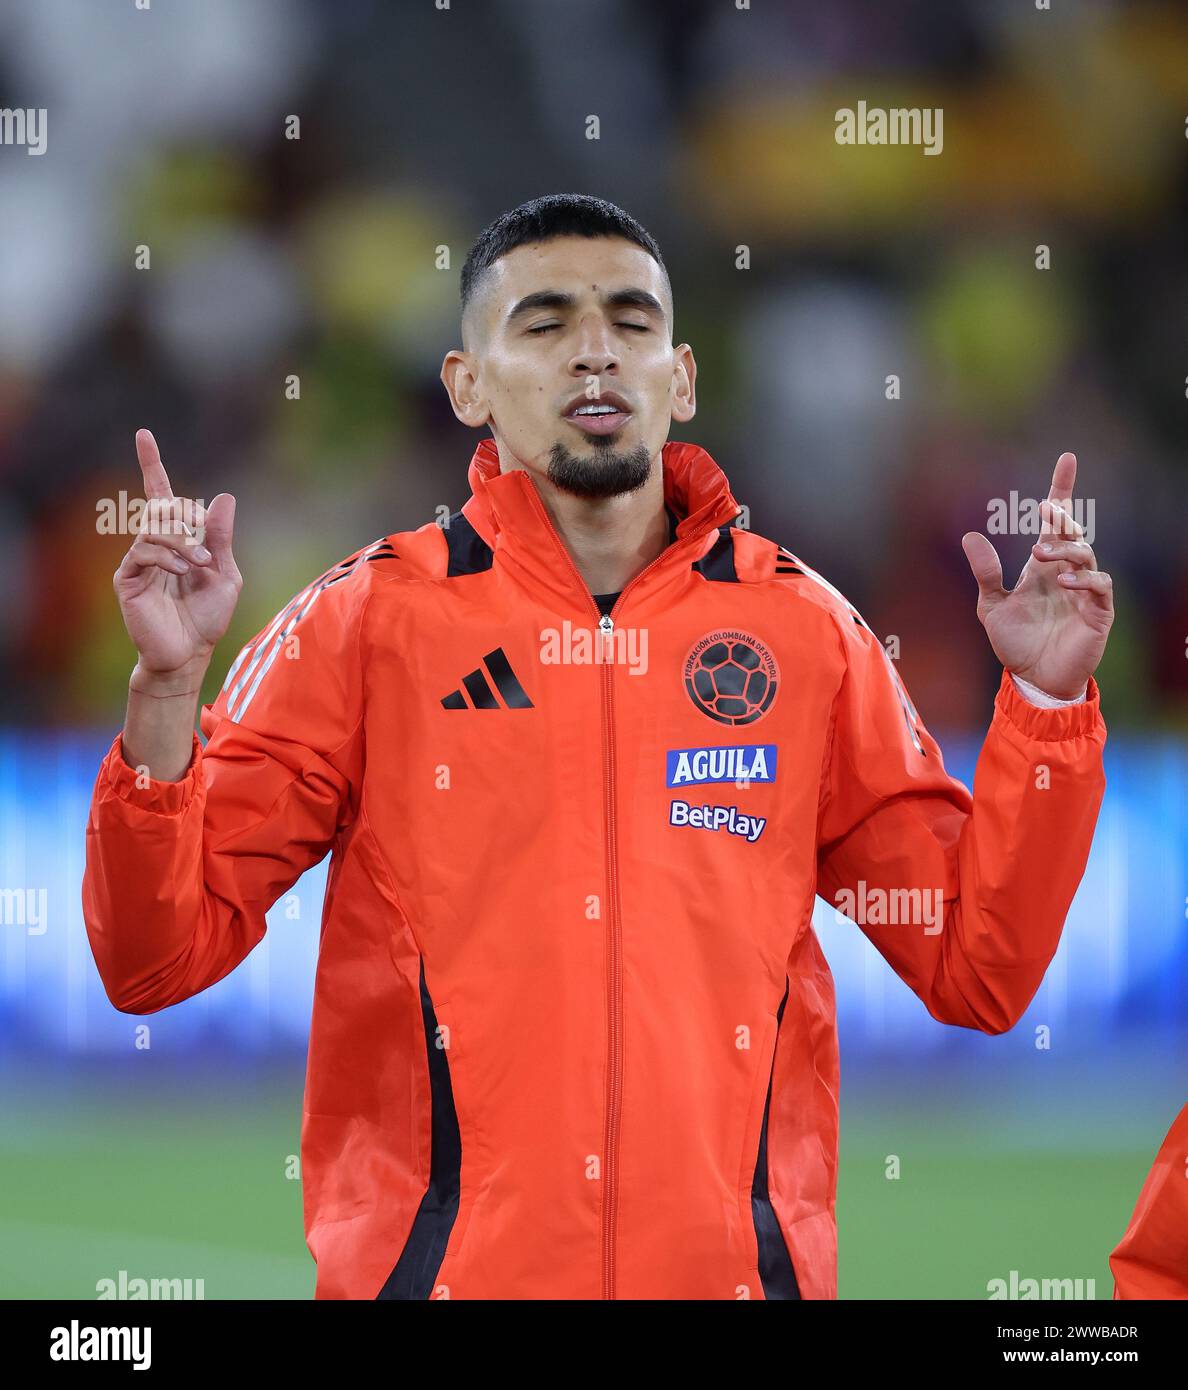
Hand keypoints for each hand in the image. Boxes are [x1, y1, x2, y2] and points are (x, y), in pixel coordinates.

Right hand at [113, 429, 241, 683]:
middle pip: (162, 508)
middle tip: (206, 553)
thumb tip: (222, 496)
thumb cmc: (207, 617)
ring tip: (199, 565)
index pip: (161, 495)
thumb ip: (221, 537)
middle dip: (187, 523)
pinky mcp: (127, 578)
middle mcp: (154, 544)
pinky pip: (143, 551)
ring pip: (154, 528)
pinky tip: (181, 572)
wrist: (190, 653)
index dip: (152, 465)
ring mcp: (138, 560)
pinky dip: (166, 557)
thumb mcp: (225, 573)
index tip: (144, 434)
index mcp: (178, 539)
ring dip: (183, 543)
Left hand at [961, 452, 1113, 699]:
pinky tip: (1063, 580)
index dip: (1061, 489)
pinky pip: (1099, 585)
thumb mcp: (992, 606)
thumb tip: (971, 536)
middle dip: (1062, 517)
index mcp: (1042, 565)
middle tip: (1046, 510)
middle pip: (1073, 531)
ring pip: (1086, 554)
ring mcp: (1084, 590)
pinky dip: (1083, 578)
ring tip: (1041, 555)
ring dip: (1066, 548)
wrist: (1032, 679)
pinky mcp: (1098, 611)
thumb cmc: (1015, 643)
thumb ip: (985, 573)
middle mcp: (1066, 571)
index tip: (1066, 459)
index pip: (1056, 521)